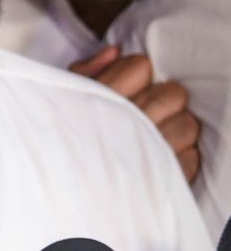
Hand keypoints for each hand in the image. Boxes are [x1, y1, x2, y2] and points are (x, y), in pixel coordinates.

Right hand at [70, 47, 200, 182]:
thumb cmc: (58, 142)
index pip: (141, 66)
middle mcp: (129, 122)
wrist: (62, 197)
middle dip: (160, 99)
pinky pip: (192, 157)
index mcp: (101, 99)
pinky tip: (156, 160)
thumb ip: (87, 70)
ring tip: (152, 138)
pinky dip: (180, 157)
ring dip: (174, 129)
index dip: (134, 74)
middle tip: (144, 112)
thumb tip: (116, 52)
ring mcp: (150, 151)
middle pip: (172, 94)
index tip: (124, 88)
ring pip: (188, 124)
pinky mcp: (164, 179)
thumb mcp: (61, 98)